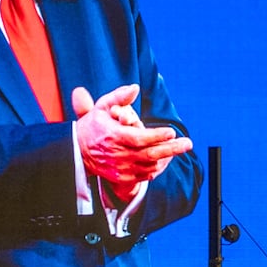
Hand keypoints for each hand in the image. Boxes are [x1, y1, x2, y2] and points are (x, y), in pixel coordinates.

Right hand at [71, 84, 193, 203]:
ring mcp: (120, 168)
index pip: (138, 139)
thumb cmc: (93, 126)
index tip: (171, 132)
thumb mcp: (102, 107)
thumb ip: (119, 96)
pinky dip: (158, 168)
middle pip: (149, 154)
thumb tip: (135, 88)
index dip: (156, 136)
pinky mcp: (123, 178)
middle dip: (171, 149)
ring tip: (180, 148)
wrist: (78, 152)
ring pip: (149, 166)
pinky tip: (167, 158)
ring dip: (167, 158)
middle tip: (188, 143)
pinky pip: (145, 175)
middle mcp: (117, 155)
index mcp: (113, 136)